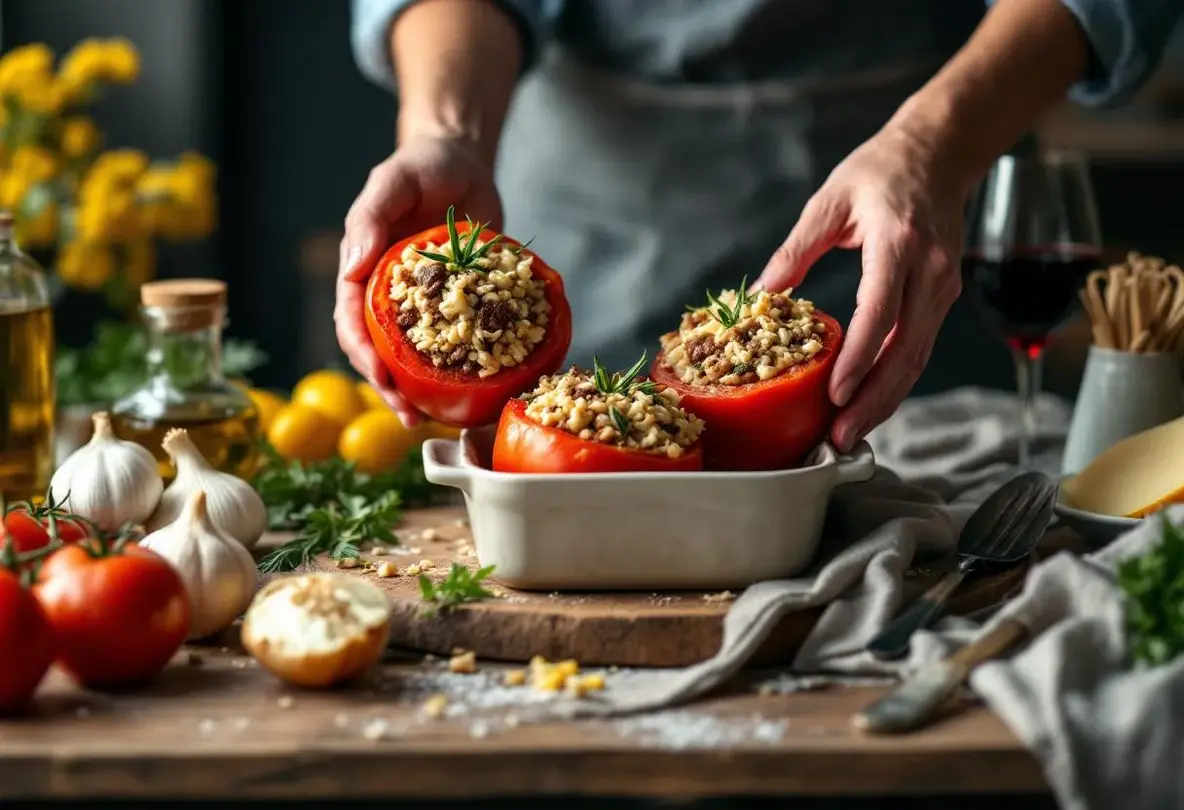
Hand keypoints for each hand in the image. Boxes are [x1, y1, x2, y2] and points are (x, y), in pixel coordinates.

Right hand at [335, 135, 501, 426]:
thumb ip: (370, 218)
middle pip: (376, 350)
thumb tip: (350, 269)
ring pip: (409, 356)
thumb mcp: (394, 180)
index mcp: (362, 269)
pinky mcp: (455, 306)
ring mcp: (420, 303)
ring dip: (415, 390)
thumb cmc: (423, 167)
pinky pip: (451, 342)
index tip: (381, 378)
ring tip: (430, 420)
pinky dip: (454, 369)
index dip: (362, 354)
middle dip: (387, 387)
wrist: (465, 164)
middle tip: (409, 416)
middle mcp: (386, 293)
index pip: (352, 320)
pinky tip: (468, 395)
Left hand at [755, 122, 967, 451]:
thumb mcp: (829, 200)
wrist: (940, 151)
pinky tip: (869, 403)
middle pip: (906, 350)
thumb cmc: (881, 171)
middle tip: (840, 436)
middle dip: (873, 400)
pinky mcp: (942, 297)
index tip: (834, 394)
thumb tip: (761, 295)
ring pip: (917, 358)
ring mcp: (943, 287)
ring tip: (852, 433)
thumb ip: (795, 249)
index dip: (859, 358)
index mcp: (899, 244)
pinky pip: (919, 347)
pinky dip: (895, 380)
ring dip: (886, 400)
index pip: (881, 312)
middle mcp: (930, 271)